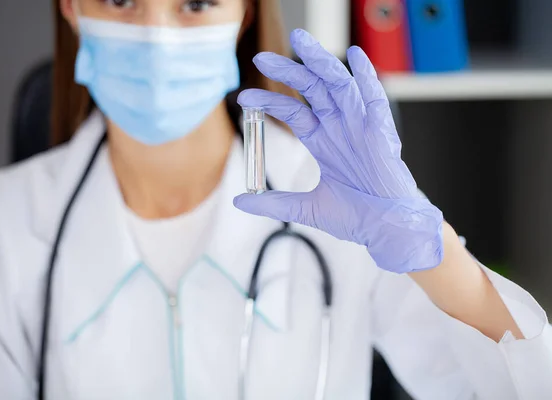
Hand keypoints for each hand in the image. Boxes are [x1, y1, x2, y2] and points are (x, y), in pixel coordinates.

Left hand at [234, 29, 443, 273]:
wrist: (387, 229)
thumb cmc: (356, 216)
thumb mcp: (306, 208)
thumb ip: (273, 203)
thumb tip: (239, 201)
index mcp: (323, 142)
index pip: (293, 111)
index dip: (269, 102)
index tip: (245, 98)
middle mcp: (340, 128)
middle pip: (312, 89)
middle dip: (288, 71)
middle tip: (262, 58)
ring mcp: (360, 126)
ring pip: (338, 85)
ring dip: (320, 62)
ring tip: (301, 41)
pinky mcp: (381, 131)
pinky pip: (374, 97)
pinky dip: (366, 76)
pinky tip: (355, 56)